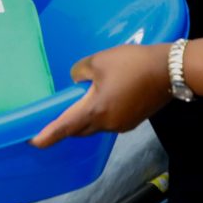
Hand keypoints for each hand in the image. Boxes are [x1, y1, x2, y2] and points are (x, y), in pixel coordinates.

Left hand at [31, 44, 172, 148]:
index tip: (33, 142)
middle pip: (80, 129)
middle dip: (67, 125)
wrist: (168, 70)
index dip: (48, 135)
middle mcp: (107, 123)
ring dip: (86, 117)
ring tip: (84, 99)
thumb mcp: (99, 60)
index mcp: (95, 110)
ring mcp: (121, 125)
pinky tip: (106, 96)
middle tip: (55, 116)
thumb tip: (78, 81)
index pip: (66, 126)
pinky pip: (109, 121)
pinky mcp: (133, 121)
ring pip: (95, 125)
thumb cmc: (131, 64)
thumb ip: (80, 71)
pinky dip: (101, 113)